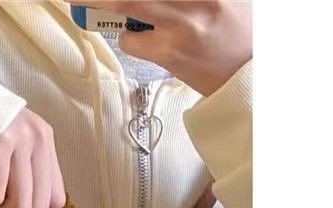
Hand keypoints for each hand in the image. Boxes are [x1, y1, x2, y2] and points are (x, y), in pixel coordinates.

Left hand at [77, 2, 251, 95]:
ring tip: (83, 1)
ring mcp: (182, 24)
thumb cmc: (237, 29)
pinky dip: (126, 38)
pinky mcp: (170, 53)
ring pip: (128, 2)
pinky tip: (136, 38)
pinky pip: (131, 40)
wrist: (249, 75)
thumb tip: (146, 0)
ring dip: (100, 1)